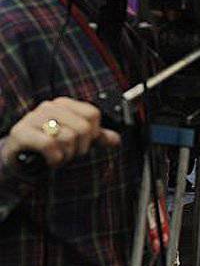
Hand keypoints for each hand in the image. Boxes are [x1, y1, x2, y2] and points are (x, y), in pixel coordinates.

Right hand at [1, 98, 120, 168]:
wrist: (18, 156)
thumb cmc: (49, 146)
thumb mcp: (75, 140)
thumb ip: (96, 138)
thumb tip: (116, 140)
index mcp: (64, 104)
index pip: (92, 114)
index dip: (93, 134)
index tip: (83, 143)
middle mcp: (49, 107)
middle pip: (83, 128)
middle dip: (80, 148)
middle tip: (69, 153)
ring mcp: (33, 118)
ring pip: (67, 137)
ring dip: (66, 155)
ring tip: (58, 157)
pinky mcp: (20, 132)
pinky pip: (49, 145)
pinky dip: (55, 158)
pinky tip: (50, 161)